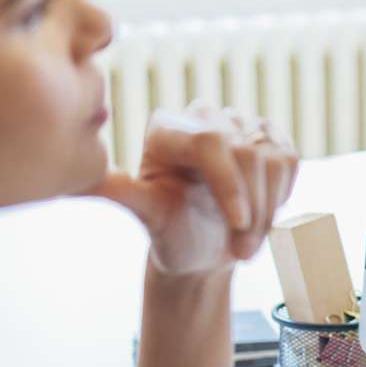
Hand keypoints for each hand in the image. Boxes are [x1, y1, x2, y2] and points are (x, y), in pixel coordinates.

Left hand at [90, 101, 297, 275]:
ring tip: (249, 241)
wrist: (203, 249)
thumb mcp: (147, 215)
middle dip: (251, 208)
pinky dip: (282, 195)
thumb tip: (76, 181)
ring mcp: (238, 124)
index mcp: (165, 127)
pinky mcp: (269, 137)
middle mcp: (201, 115)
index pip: (212, 142)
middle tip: (241, 251)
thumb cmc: (171, 234)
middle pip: (247, 151)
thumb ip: (121, 192)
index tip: (238, 226)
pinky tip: (262, 213)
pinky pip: (289, 160)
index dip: (231, 185)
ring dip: (268, 209)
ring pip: (273, 157)